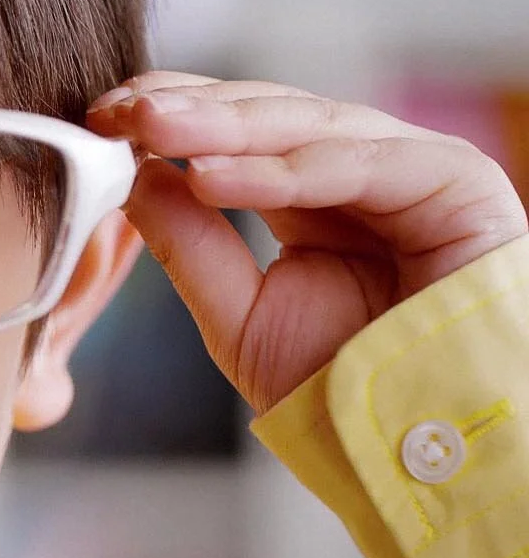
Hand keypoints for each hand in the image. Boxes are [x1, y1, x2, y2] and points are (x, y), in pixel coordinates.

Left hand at [87, 71, 527, 413]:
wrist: (410, 449)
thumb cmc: (336, 387)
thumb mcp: (237, 314)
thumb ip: (189, 245)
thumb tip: (133, 176)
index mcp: (309, 191)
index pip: (236, 129)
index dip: (169, 114)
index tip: (100, 115)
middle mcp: (360, 167)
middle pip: (267, 113)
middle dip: (186, 109)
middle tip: (114, 108)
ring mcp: (411, 167)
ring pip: (308, 124)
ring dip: (222, 126)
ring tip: (150, 129)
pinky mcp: (456, 181)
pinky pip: (359, 164)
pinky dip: (283, 170)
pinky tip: (212, 178)